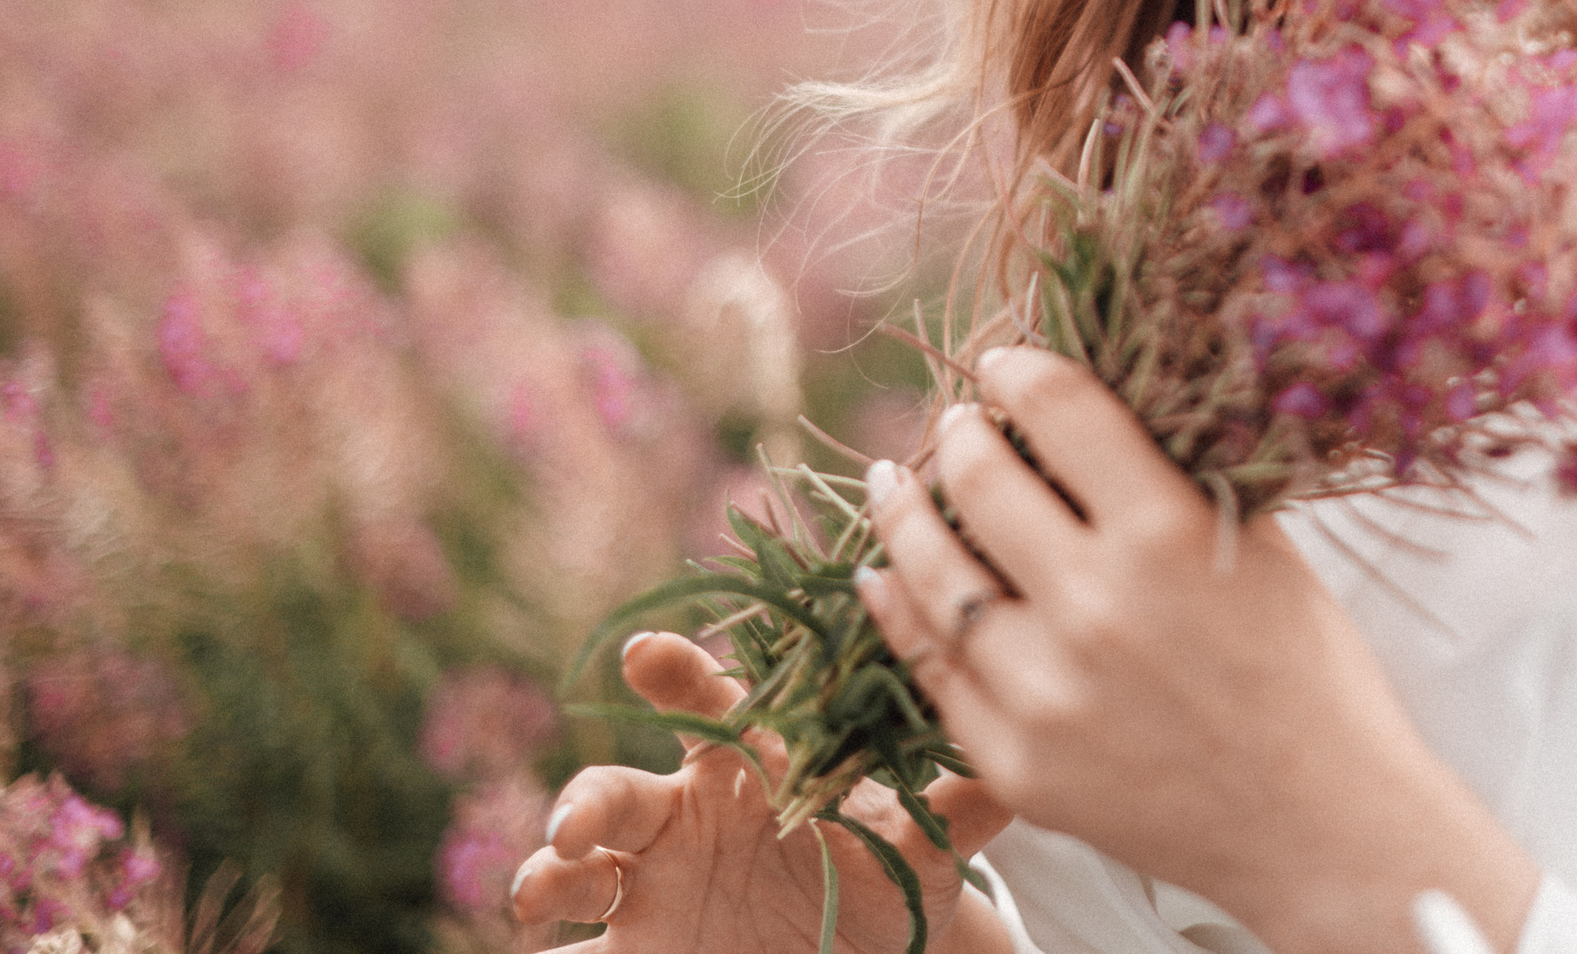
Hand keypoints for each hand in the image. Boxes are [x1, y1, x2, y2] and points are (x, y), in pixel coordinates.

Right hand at [513, 631, 1014, 953]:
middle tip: (583, 817)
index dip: (670, 671)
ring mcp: (648, 884)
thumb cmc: (885, 875)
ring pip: (576, 868)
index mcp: (747, 760)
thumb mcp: (927, 844)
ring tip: (544, 890)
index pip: (703, 699)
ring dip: (550, 873)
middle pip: (617, 785)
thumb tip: (1032, 733)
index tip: (645, 653)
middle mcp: (683, 812)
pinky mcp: (633, 948)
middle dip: (588, 793)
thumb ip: (967, 794)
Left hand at [858, 348, 1538, 953]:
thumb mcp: (1263, 549)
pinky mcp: (1015, 762)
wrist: (1322, 826)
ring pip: (930, 574)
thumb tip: (1101, 406)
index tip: (1006, 363)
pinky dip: (899, 610)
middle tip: (956, 422)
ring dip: (904, 514)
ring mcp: (1044, 693)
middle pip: (978, 481)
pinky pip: (929, 669)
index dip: (1021, 370)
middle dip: (958, 434)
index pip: (1060, 410)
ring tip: (892, 482)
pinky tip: (886, 578)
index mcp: (1167, 537)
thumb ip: (1180, 478)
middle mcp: (1095, 608)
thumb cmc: (1309, 676)